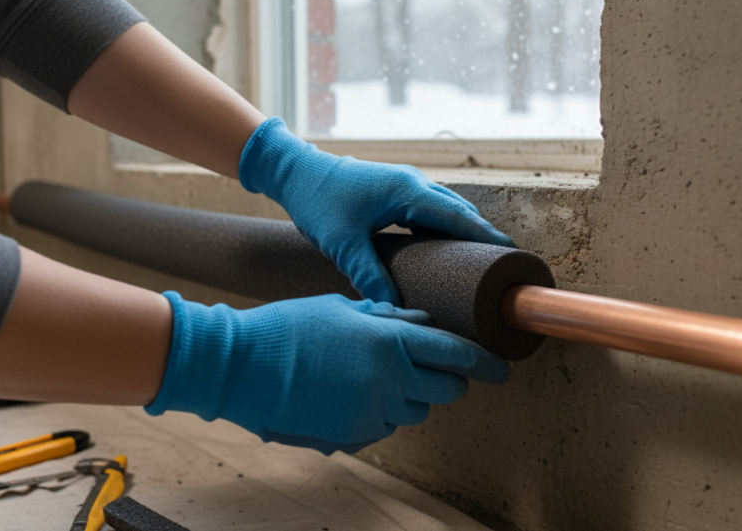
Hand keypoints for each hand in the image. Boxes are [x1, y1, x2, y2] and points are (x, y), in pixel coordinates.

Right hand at [145, 292, 509, 454]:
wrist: (241, 366)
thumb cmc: (287, 327)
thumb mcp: (342, 308)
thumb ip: (388, 317)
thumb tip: (422, 323)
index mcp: (391, 342)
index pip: (456, 354)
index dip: (484, 362)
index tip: (500, 367)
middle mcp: (390, 381)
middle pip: (447, 389)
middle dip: (449, 379)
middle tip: (438, 368)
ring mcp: (372, 412)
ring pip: (417, 411)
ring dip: (413, 396)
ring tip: (382, 376)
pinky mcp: (353, 434)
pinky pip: (385, 425)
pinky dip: (382, 411)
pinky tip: (354, 392)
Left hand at [238, 118, 514, 305]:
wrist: (295, 172)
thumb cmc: (317, 201)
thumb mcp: (342, 244)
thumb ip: (369, 275)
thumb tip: (395, 307)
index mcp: (407, 191)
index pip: (459, 216)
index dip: (487, 236)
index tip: (512, 255)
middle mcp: (413, 184)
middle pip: (460, 212)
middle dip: (482, 237)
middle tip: (501, 269)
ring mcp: (405, 185)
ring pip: (446, 210)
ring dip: (463, 232)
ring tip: (480, 264)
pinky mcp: (395, 192)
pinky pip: (430, 211)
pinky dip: (444, 229)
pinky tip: (445, 252)